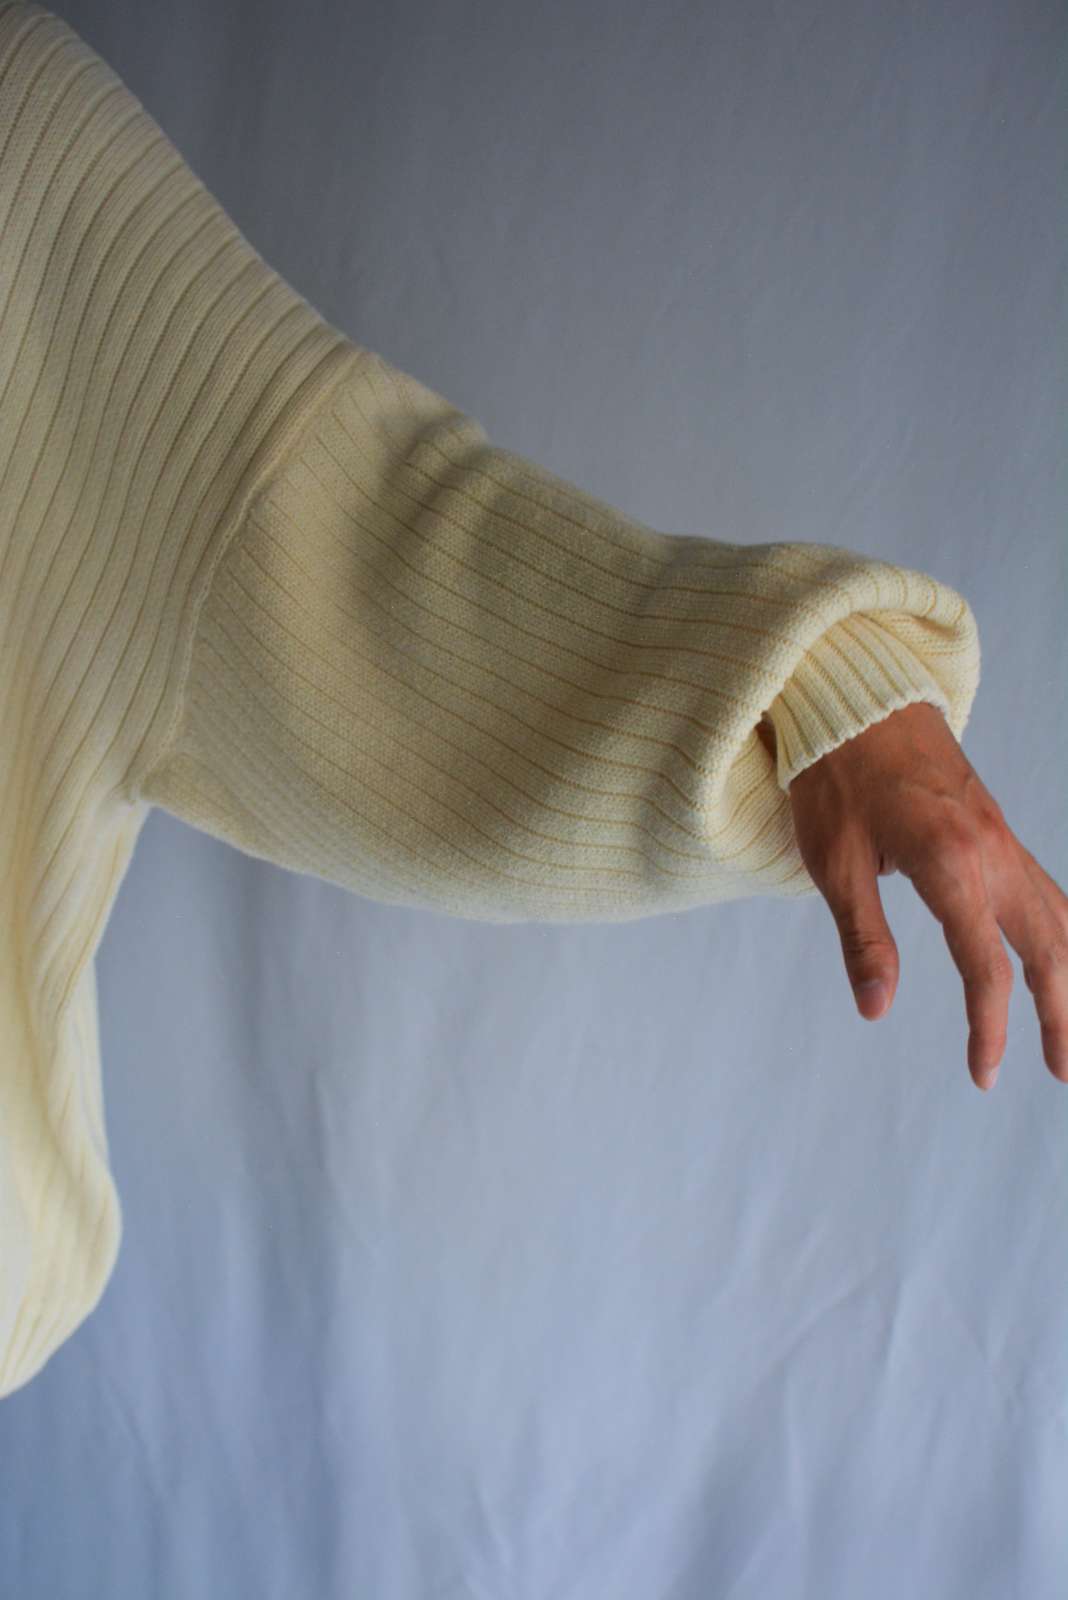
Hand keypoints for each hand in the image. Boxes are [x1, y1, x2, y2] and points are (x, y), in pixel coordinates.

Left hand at [783, 700, 1067, 1091]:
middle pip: (1048, 948)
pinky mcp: (997, 829)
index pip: (986, 966)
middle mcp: (992, 852)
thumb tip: (876, 1009)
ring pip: (1059, 917)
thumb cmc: (834, 777)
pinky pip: (1048, 889)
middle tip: (1064, 1074)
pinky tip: (1061, 958)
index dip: (989, 1029)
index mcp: (950, 864)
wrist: (856, 700)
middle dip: (1062, 1016)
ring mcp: (1002, 838)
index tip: (985, 1074)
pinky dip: (1064, 932)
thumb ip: (862, 937)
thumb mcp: (834, 861)